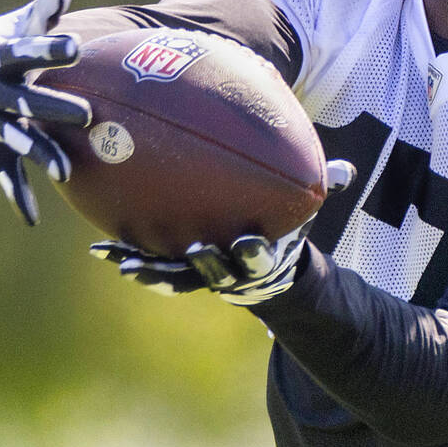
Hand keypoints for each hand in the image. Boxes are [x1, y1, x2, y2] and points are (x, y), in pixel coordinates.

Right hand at [0, 0, 92, 223]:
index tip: (74, 46)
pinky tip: (31, 216)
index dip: (49, 48)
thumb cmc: (5, 42)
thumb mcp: (23, 20)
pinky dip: (17, 194)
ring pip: (17, 139)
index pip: (28, 49)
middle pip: (26, 100)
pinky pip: (4, 172)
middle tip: (86, 113)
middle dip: (54, 108)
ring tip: (66, 170)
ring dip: (40, 153)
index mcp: (2, 57)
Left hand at [92, 159, 356, 304]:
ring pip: (173, 276)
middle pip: (213, 274)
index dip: (252, 252)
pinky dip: (126, 256)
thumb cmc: (283, 230)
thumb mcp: (305, 212)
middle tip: (189, 252)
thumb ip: (324, 189)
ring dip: (149, 269)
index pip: (258, 255)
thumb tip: (348, 170)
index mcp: (259, 254)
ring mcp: (199, 274)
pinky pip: (149, 263)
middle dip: (200, 267)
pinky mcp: (175, 269)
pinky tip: (100, 249)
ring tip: (122, 263)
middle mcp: (228, 269)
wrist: (265, 273)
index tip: (248, 241)